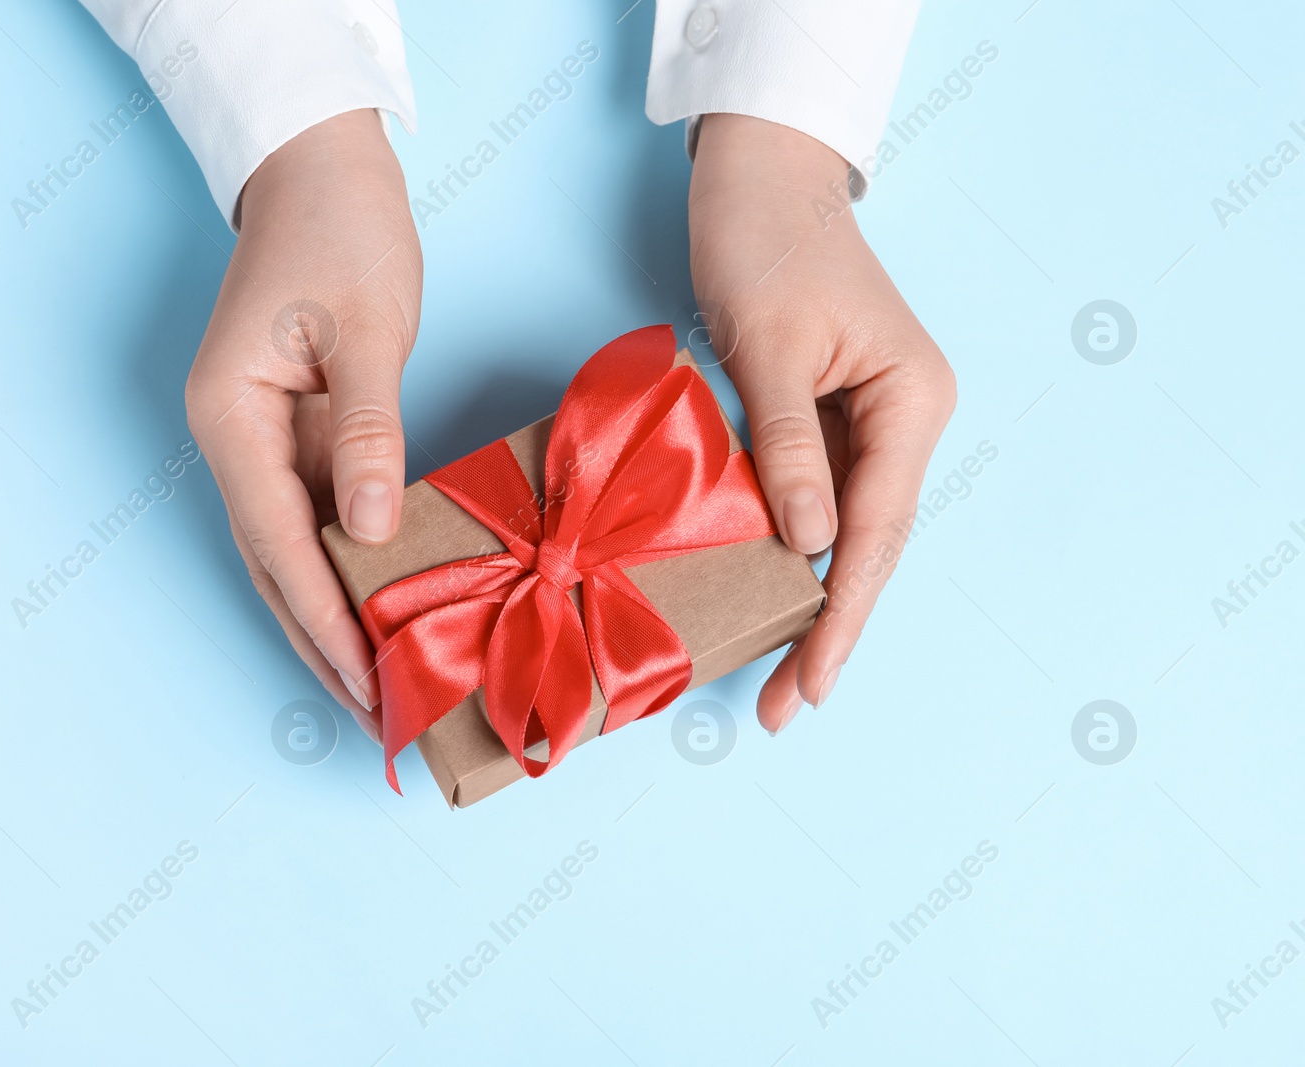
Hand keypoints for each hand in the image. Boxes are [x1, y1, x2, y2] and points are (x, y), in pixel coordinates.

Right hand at [184, 109, 421, 742]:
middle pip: (270, 565)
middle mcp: (230, 438)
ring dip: (326, 617)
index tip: (366, 679)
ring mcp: (256, 439)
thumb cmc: (340, 231)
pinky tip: (377, 606)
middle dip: (318, 642)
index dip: (322, 616)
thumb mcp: (366, 328)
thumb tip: (370, 530)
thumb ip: (367, 431)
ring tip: (374, 684)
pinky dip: (341, 569)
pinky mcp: (291, 432)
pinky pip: (312, 518)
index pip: (278, 540)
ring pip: (287, 551)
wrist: (320, 171)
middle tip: (373, 712)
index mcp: (230, 415)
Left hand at [687, 114, 956, 733]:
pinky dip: (792, 551)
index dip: (842, 614)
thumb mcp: (768, 347)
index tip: (810, 682)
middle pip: (870, 546)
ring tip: (778, 679)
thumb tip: (806, 543)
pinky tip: (766, 598)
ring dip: (812, 601)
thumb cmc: (765, 244)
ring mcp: (874, 420)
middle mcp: (906, 418)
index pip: (876, 531)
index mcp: (913, 401)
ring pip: (846, 532)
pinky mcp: (834, 417)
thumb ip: (789, 447)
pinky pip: (817, 499)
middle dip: (829, 628)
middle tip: (784, 708)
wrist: (760, 179)